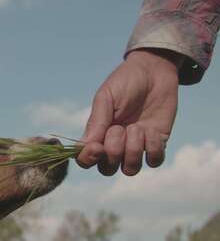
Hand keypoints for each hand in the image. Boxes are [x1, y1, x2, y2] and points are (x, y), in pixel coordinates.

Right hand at [77, 49, 181, 175]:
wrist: (154, 71)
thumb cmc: (125, 82)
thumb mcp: (106, 97)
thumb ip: (96, 122)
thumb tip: (83, 147)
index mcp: (97, 135)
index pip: (86, 160)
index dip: (89, 159)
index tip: (97, 146)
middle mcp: (114, 145)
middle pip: (107, 169)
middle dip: (114, 152)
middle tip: (119, 128)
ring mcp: (135, 147)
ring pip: (130, 169)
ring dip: (133, 150)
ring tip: (137, 128)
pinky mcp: (156, 144)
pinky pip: (154, 161)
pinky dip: (153, 147)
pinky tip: (151, 130)